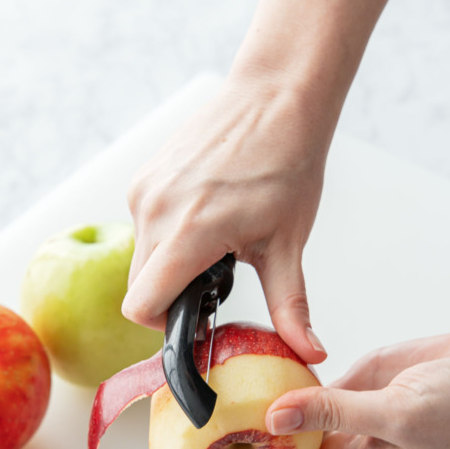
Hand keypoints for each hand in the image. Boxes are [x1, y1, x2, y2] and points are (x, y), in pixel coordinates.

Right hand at [123, 72, 327, 364]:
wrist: (277, 96)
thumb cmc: (287, 163)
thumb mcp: (287, 244)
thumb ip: (289, 305)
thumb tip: (310, 352)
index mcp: (189, 233)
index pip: (142, 306)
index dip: (165, 324)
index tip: (196, 316)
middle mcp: (155, 210)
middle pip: (140, 285)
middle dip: (172, 294)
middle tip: (216, 278)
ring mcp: (146, 190)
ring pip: (141, 254)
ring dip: (170, 262)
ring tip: (216, 239)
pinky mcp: (145, 175)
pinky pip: (144, 223)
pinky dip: (167, 233)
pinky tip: (206, 213)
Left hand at [219, 331, 449, 448]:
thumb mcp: (399, 413)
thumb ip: (336, 414)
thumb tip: (272, 418)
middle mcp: (342, 447)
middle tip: (183, 447)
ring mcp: (346, 414)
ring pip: (286, 426)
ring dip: (249, 422)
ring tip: (203, 408)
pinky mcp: (356, 382)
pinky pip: (305, 387)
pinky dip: (277, 382)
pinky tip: (251, 367)